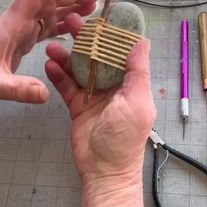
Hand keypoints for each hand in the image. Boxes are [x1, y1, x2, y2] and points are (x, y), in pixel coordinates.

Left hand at [0, 0, 95, 102]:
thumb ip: (18, 88)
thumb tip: (44, 94)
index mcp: (15, 26)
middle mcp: (21, 23)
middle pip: (49, 3)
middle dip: (71, 0)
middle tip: (93, 2)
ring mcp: (24, 31)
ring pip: (50, 13)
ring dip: (70, 10)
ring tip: (90, 9)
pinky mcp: (25, 40)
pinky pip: (47, 27)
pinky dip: (61, 25)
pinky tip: (72, 28)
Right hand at [46, 14, 155, 206]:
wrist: (105, 169)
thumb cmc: (125, 137)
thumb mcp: (137, 102)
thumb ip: (138, 72)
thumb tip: (142, 43)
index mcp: (130, 86)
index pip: (120, 56)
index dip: (110, 39)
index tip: (99, 24)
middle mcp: (113, 89)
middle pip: (98, 61)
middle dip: (85, 44)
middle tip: (71, 27)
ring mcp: (95, 98)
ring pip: (80, 72)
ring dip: (68, 59)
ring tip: (54, 48)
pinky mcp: (79, 107)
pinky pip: (68, 88)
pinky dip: (59, 77)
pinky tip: (51, 67)